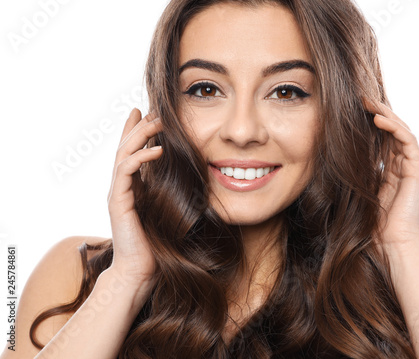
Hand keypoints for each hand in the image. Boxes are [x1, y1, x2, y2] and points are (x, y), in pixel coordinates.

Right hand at [106, 108, 162, 284]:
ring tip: (156, 121)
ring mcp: (117, 194)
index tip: (145, 113)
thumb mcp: (165, 211)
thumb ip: (167, 193)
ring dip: (140, 135)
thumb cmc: (157, 245)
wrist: (140, 271)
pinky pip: (127, 171)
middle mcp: (120, 188)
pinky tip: (158, 149)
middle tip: (152, 110)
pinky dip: (142, 157)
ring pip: (123, 154)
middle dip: (138, 127)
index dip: (135, 132)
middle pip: (125, 148)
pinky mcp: (118, 202)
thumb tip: (186, 177)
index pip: (130, 153)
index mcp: (130, 189)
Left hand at [363, 100, 418, 256]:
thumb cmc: (373, 226)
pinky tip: (378, 119)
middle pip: (391, 132)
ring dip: (384, 114)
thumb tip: (330, 165)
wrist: (392, 246)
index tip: (351, 110)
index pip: (381, 140)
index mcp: (389, 172)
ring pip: (400, 132)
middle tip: (360, 98)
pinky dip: (393, 128)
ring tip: (368, 102)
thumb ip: (353, 178)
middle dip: (376, 113)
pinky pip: (407, 142)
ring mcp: (411, 168)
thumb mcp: (357, 195)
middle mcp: (402, 167)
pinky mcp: (418, 172)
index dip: (368, 124)